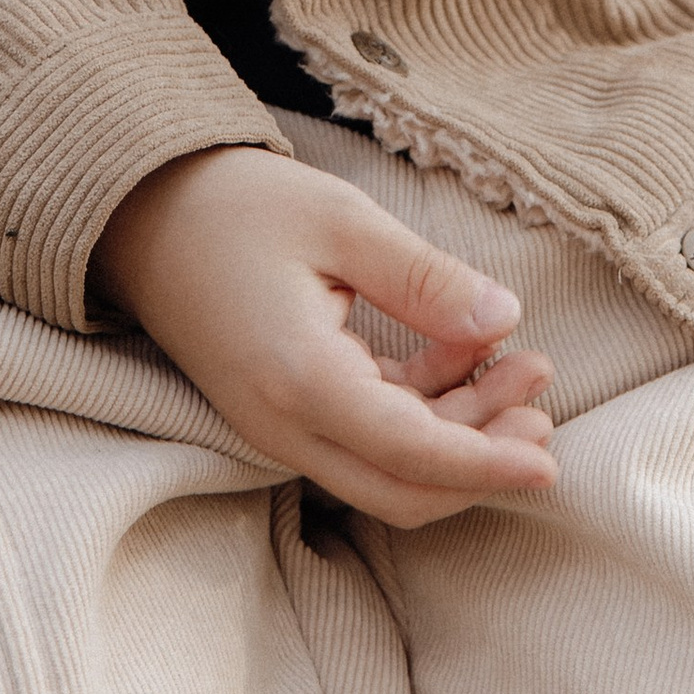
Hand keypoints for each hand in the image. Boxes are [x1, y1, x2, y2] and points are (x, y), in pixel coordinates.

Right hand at [92, 144, 557, 528]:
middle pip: (402, 486)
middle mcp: (284, 424)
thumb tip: (504, 318)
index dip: (488, 465)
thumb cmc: (236, 206)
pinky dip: (421, 408)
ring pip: (386, 465)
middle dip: (481, 460)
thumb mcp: (340, 221)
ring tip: (523, 368)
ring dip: (459, 430)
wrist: (142, 212)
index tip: (551, 464)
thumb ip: (424, 279)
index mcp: (299, 381)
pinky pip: (363, 434)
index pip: (411, 452)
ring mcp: (278, 425)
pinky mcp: (283, 409)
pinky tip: (468, 354)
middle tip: (543, 411)